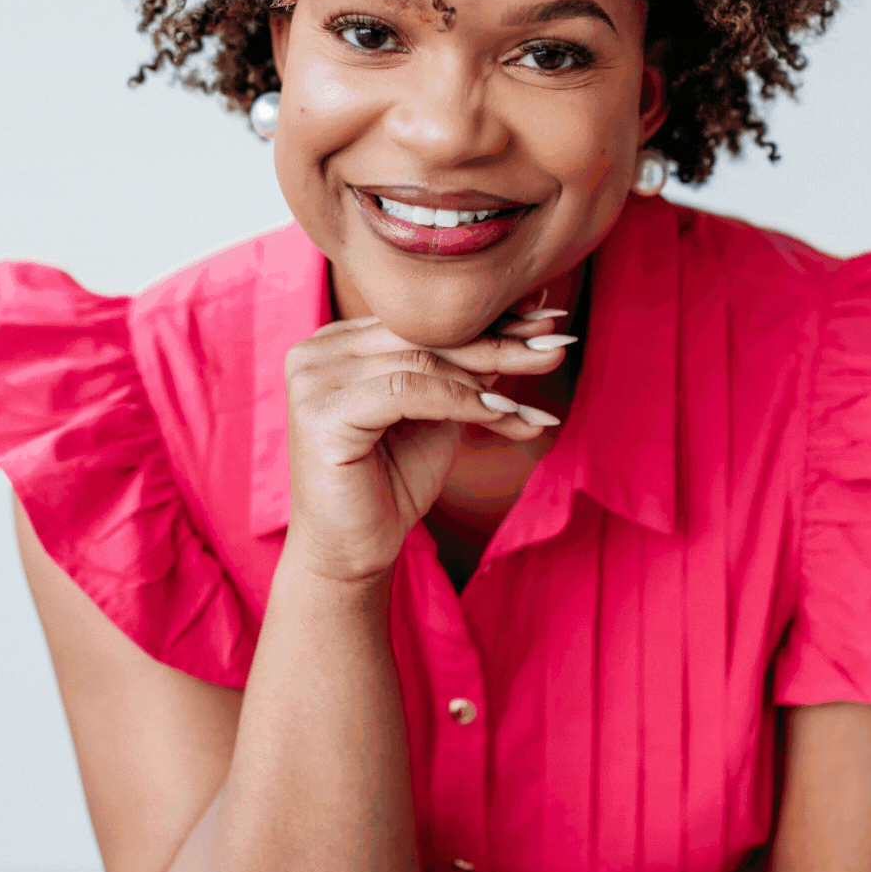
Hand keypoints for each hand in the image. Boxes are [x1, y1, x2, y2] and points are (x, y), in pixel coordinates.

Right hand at [283, 310, 572, 582]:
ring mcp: (313, 379)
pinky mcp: (322, 414)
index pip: (422, 322)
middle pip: (423, 335)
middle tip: (557, 344)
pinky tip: (502, 412)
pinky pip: (407, 390)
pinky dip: (461, 400)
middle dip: (498, 341)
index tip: (547, 320)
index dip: (488, 321)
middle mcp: (317, 350)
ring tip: (536, 389)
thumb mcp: (440, 412)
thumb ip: (468, 367)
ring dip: (488, 377)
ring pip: (420, 359)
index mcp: (338, 342)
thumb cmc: (393, 482)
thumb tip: (532, 318)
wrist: (354, 553)